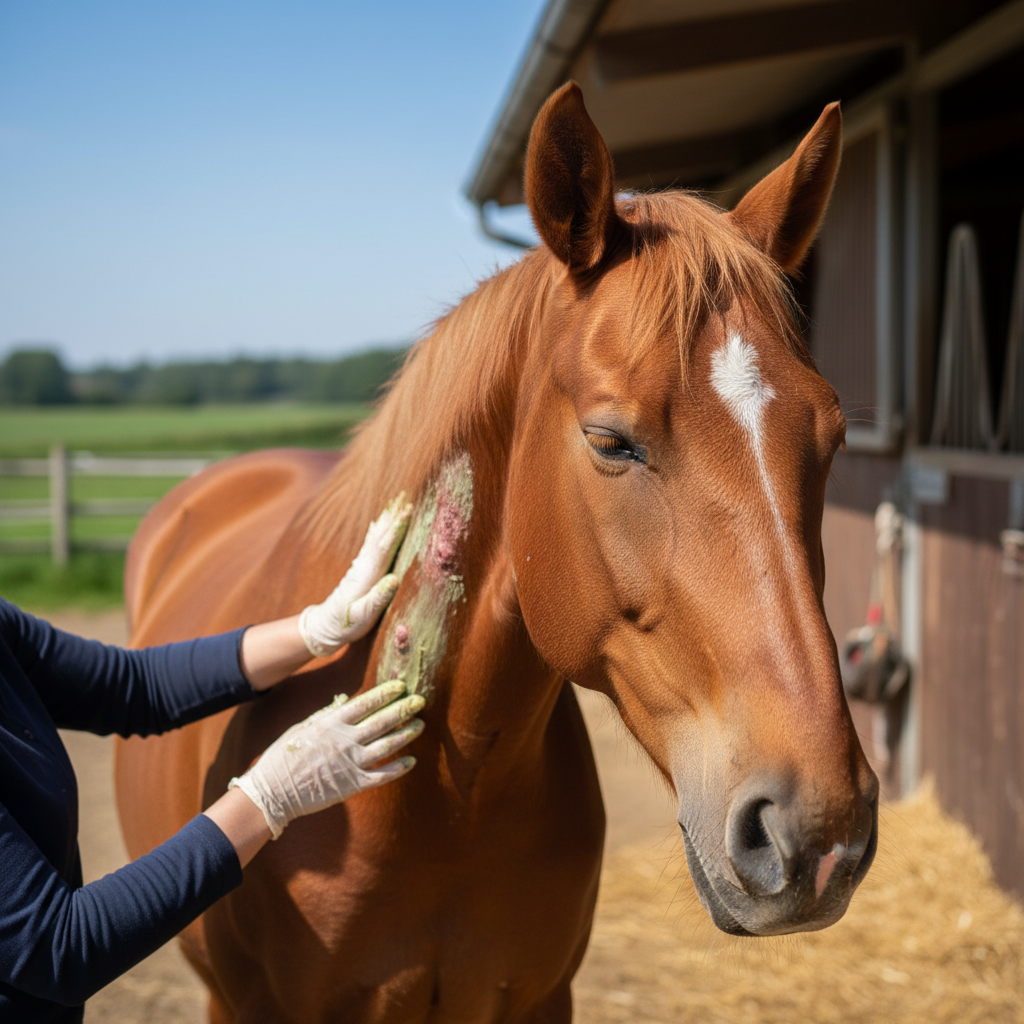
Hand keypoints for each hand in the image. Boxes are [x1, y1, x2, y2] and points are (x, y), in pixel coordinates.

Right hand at [229, 681, 423, 838]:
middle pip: (381, 721)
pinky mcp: (352, 784)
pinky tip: (411, 761)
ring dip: (406, 734)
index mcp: (331, 723)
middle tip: (420, 700)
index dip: (385, 693)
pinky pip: (381, 775)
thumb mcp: (302, 728)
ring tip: (420, 725)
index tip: (401, 686)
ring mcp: (350, 763)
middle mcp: (344, 740)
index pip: (365, 703)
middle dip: (403, 709)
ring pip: (386, 745)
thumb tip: (344, 701)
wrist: (273, 792)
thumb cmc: (283, 757)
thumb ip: (326, 714)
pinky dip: (398, 768)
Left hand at [298, 496, 411, 658]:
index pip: (384, 547)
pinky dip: (377, 530)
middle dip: (394, 518)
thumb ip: (377, 598)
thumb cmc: (346, 625)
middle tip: (405, 498)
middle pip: (381, 537)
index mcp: (367, 576)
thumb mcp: (362, 616)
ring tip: (396, 503)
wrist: (325, 626)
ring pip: (376, 537)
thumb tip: (394, 579)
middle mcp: (364, 566)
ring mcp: (361, 566)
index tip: (407, 512)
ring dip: (386, 520)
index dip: (396, 529)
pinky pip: (371, 544)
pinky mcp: (361, 569)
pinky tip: (378, 522)